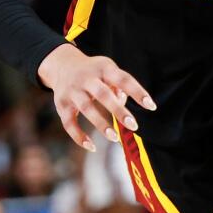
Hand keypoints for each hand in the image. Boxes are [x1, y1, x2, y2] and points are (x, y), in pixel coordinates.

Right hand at [37, 44, 154, 151]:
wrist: (62, 65)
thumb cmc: (94, 72)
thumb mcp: (108, 71)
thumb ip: (119, 87)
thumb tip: (122, 108)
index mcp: (103, 68)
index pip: (123, 79)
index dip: (137, 92)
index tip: (151, 106)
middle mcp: (86, 78)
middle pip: (103, 94)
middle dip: (118, 111)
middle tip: (133, 126)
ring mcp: (72, 91)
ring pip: (86, 108)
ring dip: (100, 124)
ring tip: (114, 138)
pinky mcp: (61, 104)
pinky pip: (69, 122)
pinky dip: (79, 136)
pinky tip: (92, 147)